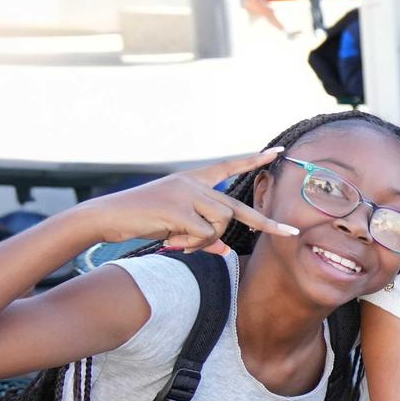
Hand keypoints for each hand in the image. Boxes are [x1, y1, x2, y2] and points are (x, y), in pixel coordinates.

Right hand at [77, 149, 296, 254]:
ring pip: (221, 223)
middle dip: (266, 223)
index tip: (278, 151)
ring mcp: (187, 194)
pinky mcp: (178, 209)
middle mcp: (193, 183)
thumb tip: (225, 249)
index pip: (229, 165)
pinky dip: (193, 245)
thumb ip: (202, 234)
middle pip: (237, 207)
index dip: (254, 160)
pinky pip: (204, 234)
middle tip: (292, 232)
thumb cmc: (142, 219)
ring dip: (206, 241)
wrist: (107, 217)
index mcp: (193, 179)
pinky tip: (172, 242)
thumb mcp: (176, 224)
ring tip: (181, 244)